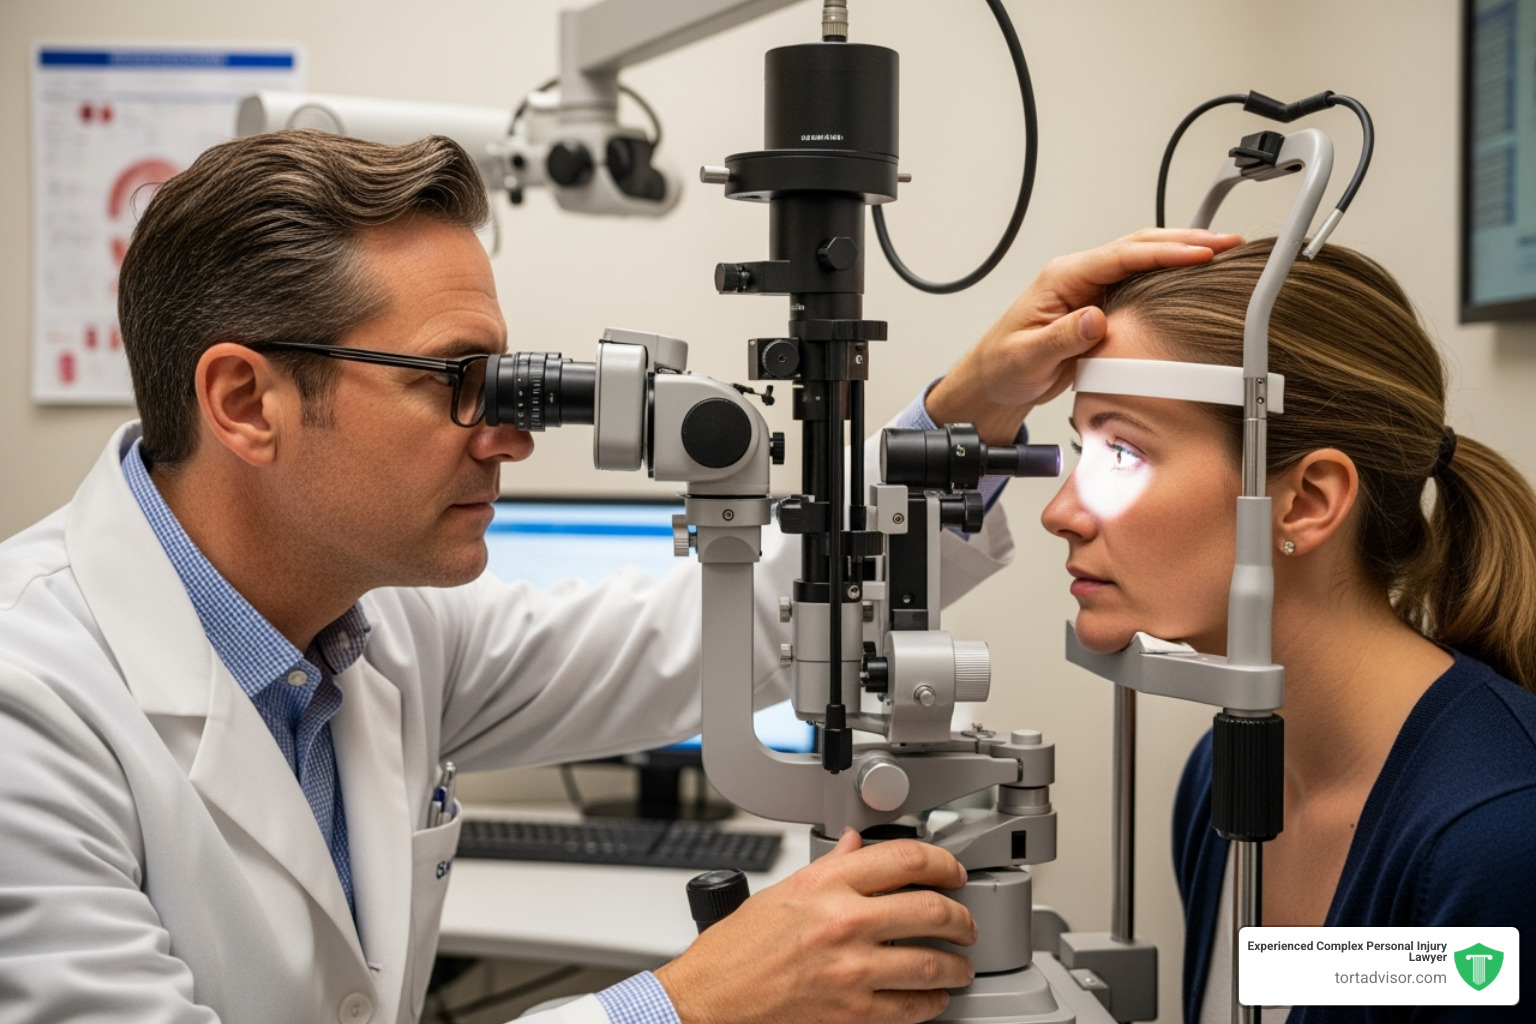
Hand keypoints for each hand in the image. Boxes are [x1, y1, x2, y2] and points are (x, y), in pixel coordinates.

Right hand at [654, 830, 976, 1023]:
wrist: (709, 1000)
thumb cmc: (735, 950)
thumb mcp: (781, 892)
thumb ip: (828, 867)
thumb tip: (857, 847)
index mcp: (825, 885)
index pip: (904, 859)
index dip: (942, 863)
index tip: (952, 872)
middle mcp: (842, 922)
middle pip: (930, 909)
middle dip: (961, 918)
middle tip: (966, 923)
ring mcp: (850, 970)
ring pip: (929, 963)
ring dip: (955, 965)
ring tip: (960, 965)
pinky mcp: (850, 1012)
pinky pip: (909, 1007)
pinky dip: (930, 1003)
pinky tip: (934, 998)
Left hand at [925, 228, 1243, 443]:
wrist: (994, 384)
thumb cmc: (1003, 367)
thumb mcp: (1028, 357)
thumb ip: (1062, 337)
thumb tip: (1094, 318)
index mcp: (1063, 278)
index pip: (1122, 255)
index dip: (1165, 252)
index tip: (1200, 253)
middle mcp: (1078, 277)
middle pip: (1140, 247)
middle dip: (1186, 240)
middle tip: (1229, 243)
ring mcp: (1091, 290)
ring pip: (1144, 262)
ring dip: (1183, 255)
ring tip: (1225, 254)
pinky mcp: (1101, 308)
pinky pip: (1141, 285)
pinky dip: (1172, 278)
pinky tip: (1197, 281)